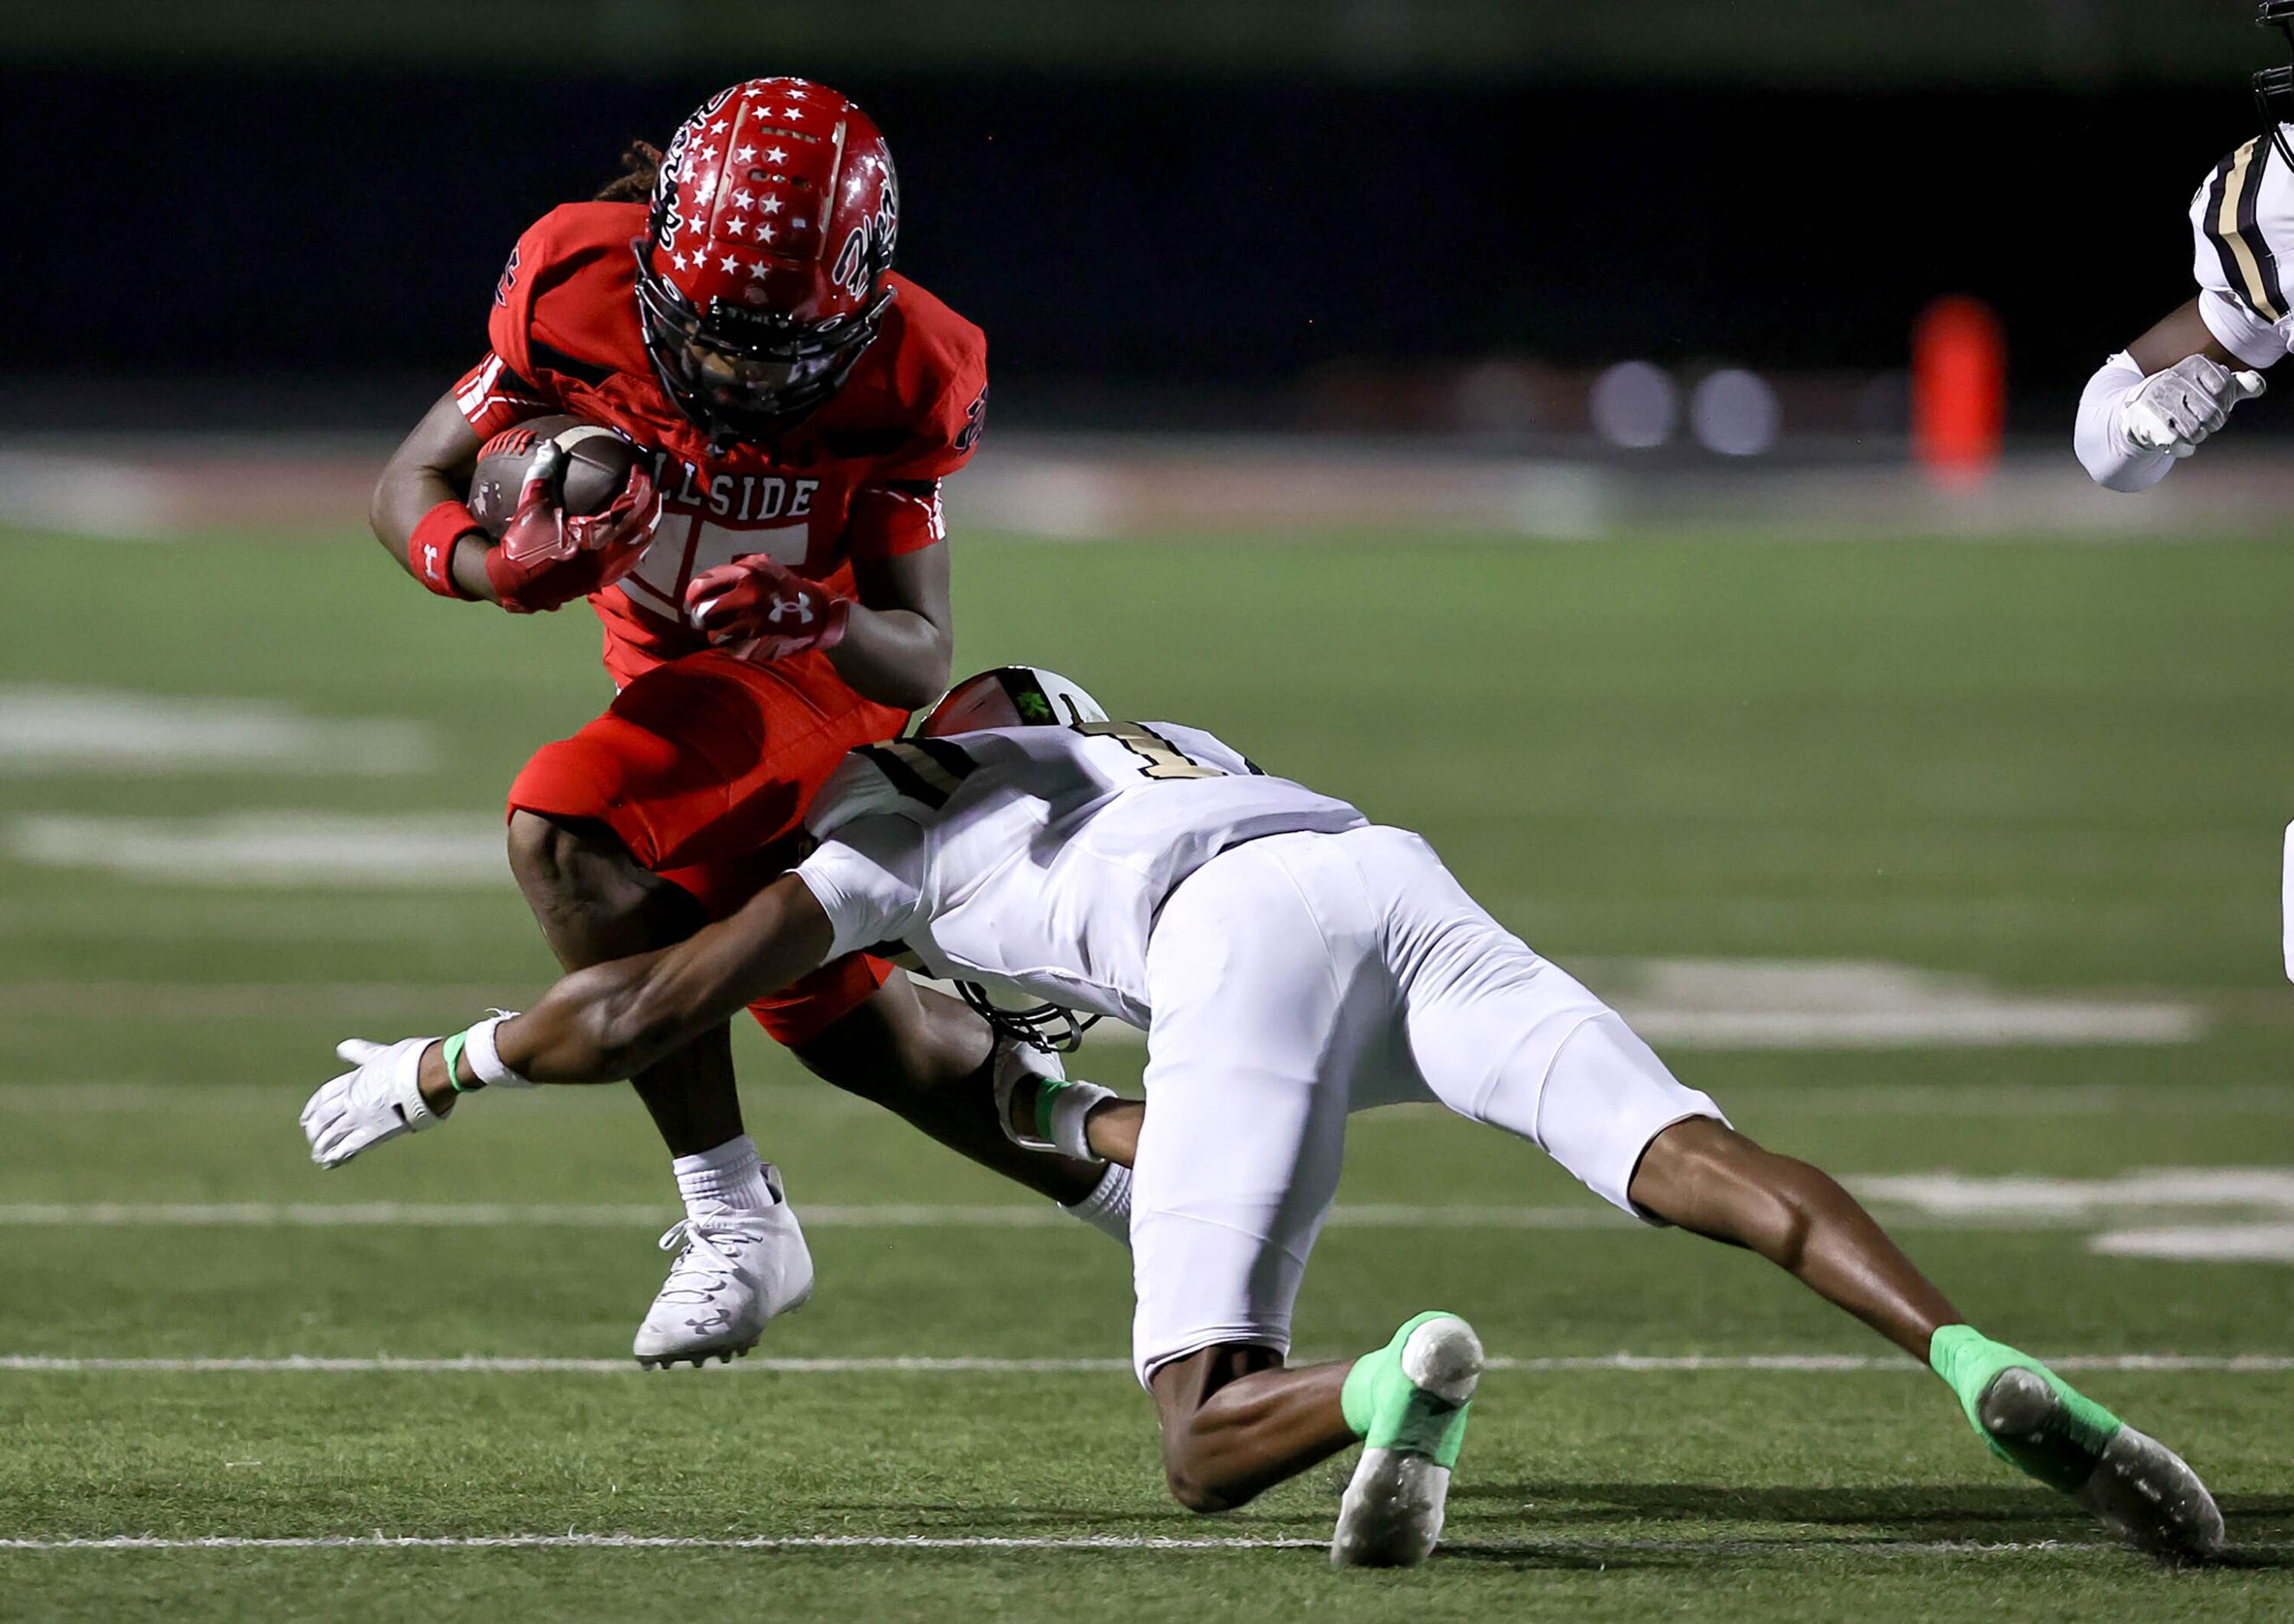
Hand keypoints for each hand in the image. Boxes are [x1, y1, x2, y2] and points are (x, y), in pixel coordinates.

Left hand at [300, 1036, 444, 1167]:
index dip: (314, 1106)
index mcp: (353, 1080)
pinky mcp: (372, 1132)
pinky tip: (329, 1162)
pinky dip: (337, 1155)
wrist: (424, 1075)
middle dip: (316, 1128)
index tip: (306, 1117)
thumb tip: (341, 1047)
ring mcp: (360, 1117)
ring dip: (323, 1145)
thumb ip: (361, 1053)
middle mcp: (351, 1099)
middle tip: (311, 1137)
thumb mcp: (380, 1053)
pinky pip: (349, 1146)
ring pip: (333, 1133)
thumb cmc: (409, 1061)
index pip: (326, 1094)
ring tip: (318, 1155)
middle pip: (325, 1116)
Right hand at [485, 441, 663, 612]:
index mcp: (596, 537)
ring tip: (646, 504)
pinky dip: (638, 541)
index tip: (638, 469)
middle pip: (645, 525)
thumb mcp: (532, 506)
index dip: (639, 485)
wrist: (516, 586)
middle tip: (649, 484)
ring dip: (648, 522)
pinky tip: (634, 531)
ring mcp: (609, 571)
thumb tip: (552, 446)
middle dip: (651, 503)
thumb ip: (545, 473)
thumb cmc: (524, 547)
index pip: (630, 506)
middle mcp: (609, 557)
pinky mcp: (604, 580)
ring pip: (642, 545)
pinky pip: (633, 559)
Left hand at [685, 553, 850, 659]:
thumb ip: (730, 572)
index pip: (699, 588)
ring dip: (720, 632)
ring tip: (736, 626)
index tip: (698, 600)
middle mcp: (748, 600)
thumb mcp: (760, 566)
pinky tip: (750, 636)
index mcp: (746, 576)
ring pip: (713, 635)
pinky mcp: (755, 648)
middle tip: (710, 616)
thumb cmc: (782, 588)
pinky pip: (730, 649)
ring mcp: (752, 626)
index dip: (694, 596)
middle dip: (703, 616)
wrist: (817, 615)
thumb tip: (699, 590)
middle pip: (700, 615)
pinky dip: (735, 644)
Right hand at [2123, 356, 2266, 457]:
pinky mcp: (2149, 424)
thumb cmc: (2185, 395)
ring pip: (2197, 431)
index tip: (2216, 401)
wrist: (2142, 409)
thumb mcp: (2213, 384)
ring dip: (2199, 435)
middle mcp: (2175, 379)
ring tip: (2191, 428)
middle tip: (2204, 418)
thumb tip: (2257, 386)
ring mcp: (2160, 402)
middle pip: (2213, 412)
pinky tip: (2178, 437)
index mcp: (2195, 364)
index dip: (2226, 401)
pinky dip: (2184, 446)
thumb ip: (2240, 385)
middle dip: (2214, 421)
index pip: (2224, 388)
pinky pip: (2180, 443)